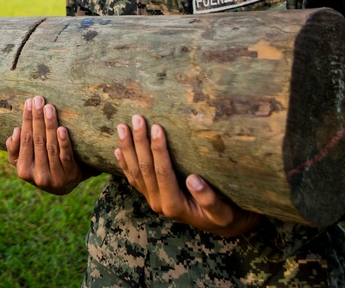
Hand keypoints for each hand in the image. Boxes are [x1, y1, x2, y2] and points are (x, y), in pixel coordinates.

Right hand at [5, 96, 85, 194]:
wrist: (65, 184)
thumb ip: (15, 149)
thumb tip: (16, 131)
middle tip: (39, 99)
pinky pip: (66, 156)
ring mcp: (55, 177)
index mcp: (23, 170)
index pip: (24, 140)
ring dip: (50, 125)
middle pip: (37, 141)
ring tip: (49, 108)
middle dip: (37, 118)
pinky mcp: (71, 175)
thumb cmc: (41, 165)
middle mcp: (38, 176)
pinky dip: (63, 142)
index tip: (29, 103)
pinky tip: (62, 129)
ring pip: (51, 147)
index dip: (26, 120)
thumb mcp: (24, 161)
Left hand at [115, 115, 261, 236]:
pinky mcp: (151, 196)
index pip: (162, 172)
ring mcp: (153, 200)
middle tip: (136, 118)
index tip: (157, 127)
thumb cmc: (226, 215)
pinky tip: (118, 150)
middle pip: (144, 169)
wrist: (222, 227)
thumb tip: (193, 180)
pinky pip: (134, 179)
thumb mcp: (223, 212)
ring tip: (121, 127)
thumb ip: (209, 200)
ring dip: (127, 149)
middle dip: (139, 142)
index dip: (158, 149)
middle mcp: (159, 203)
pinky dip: (125, 163)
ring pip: (135, 172)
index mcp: (174, 205)